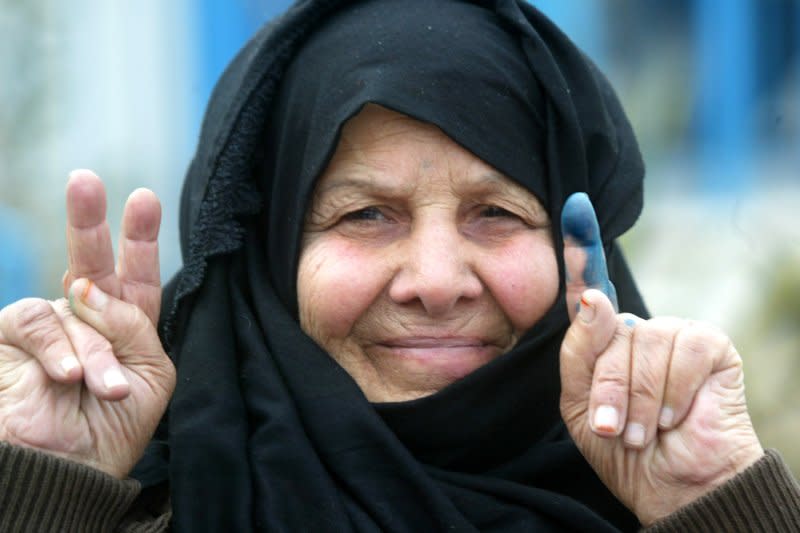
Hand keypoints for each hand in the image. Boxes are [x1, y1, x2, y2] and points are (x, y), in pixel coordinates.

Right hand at [0, 169, 174, 477]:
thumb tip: (91, 288)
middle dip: (90, 221)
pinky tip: (67, 377)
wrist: (66, 473)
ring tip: (103, 387)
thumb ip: (134, 326)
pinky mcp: (10, 339)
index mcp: (125, 330)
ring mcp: (49, 329)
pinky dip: (58, 348)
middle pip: (91, 263)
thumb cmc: (112, 431)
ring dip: (96, 349)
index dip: (140, 241)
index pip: (136, 279)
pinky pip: (37, 320)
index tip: (143, 198)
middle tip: (85, 180)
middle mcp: (86, 322)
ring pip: (76, 306)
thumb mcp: (150, 377)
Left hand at [558, 193, 763, 525]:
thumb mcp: (578, 403)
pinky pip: (679, 351)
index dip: (582, 250)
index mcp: (602, 341)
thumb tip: (594, 299)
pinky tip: (674, 416)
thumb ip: (580, 351)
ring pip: (640, 343)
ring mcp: (674, 334)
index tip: (574, 208)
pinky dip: (671, 392)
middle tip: (612, 426)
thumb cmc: (621, 445)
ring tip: (641, 429)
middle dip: (605, 389)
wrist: (670, 485)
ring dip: (635, 399)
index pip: (588, 292)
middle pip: (606, 331)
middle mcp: (635, 329)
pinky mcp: (709, 345)